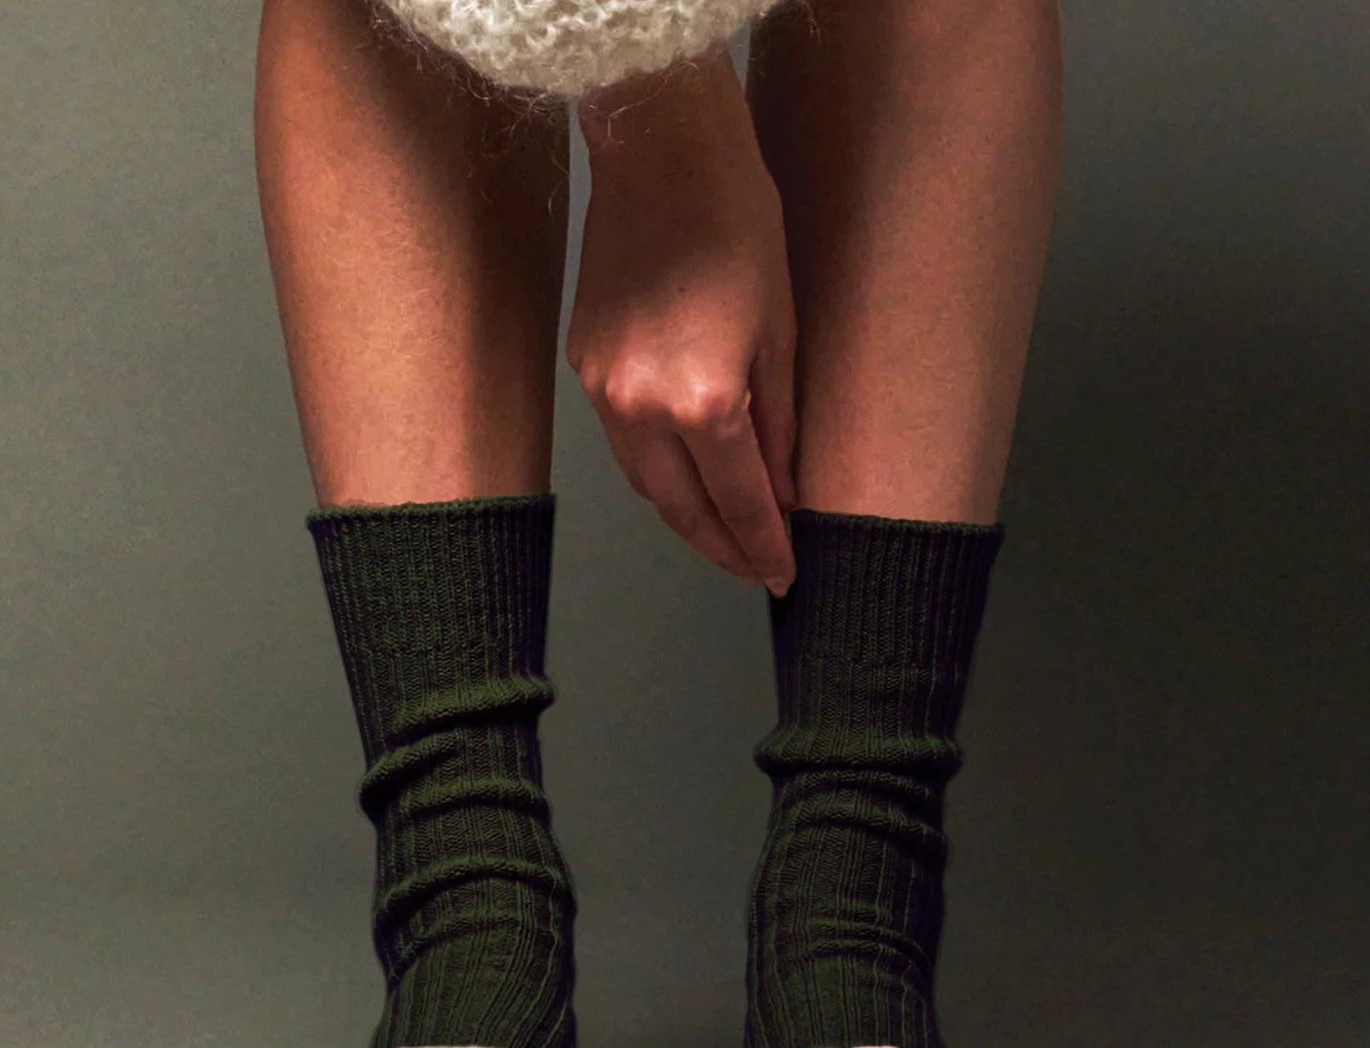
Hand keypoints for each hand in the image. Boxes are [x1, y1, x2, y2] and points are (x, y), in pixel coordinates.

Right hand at [568, 52, 798, 593]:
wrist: (660, 151)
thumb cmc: (736, 220)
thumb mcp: (782, 328)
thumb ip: (780, 424)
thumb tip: (785, 492)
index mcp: (702, 399)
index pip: (741, 501)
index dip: (766, 546)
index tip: (784, 574)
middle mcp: (642, 407)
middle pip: (684, 509)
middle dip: (724, 548)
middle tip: (757, 570)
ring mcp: (603, 390)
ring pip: (647, 484)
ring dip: (687, 517)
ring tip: (725, 534)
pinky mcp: (584, 368)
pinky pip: (623, 442)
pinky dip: (657, 470)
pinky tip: (685, 476)